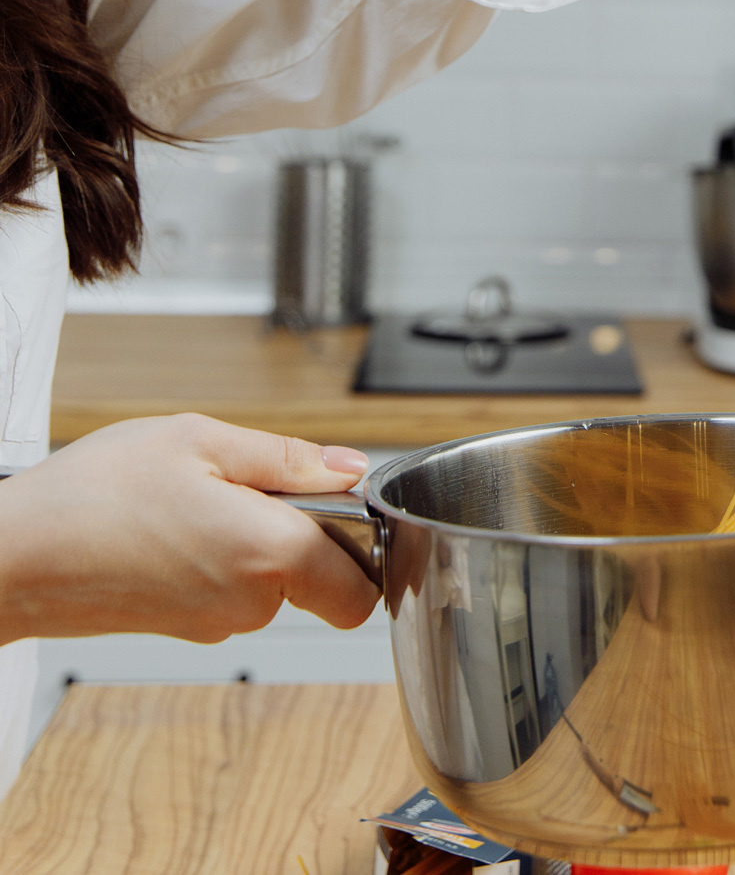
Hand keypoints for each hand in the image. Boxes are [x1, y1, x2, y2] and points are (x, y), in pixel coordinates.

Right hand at [0, 414, 378, 643]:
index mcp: (267, 554)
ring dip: (258, 537)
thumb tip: (349, 468)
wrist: (13, 555)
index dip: (366, 544)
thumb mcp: (200, 439)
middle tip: (253, 483)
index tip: (340, 502)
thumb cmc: (96, 493)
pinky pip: (232, 588)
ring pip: (273, 580)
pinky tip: (177, 521)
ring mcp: (214, 623)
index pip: (362, 590)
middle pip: (322, 578)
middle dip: (308, 530)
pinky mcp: (183, 627)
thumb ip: (287, 457)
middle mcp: (248, 603)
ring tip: (200, 494)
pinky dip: (222, 554)